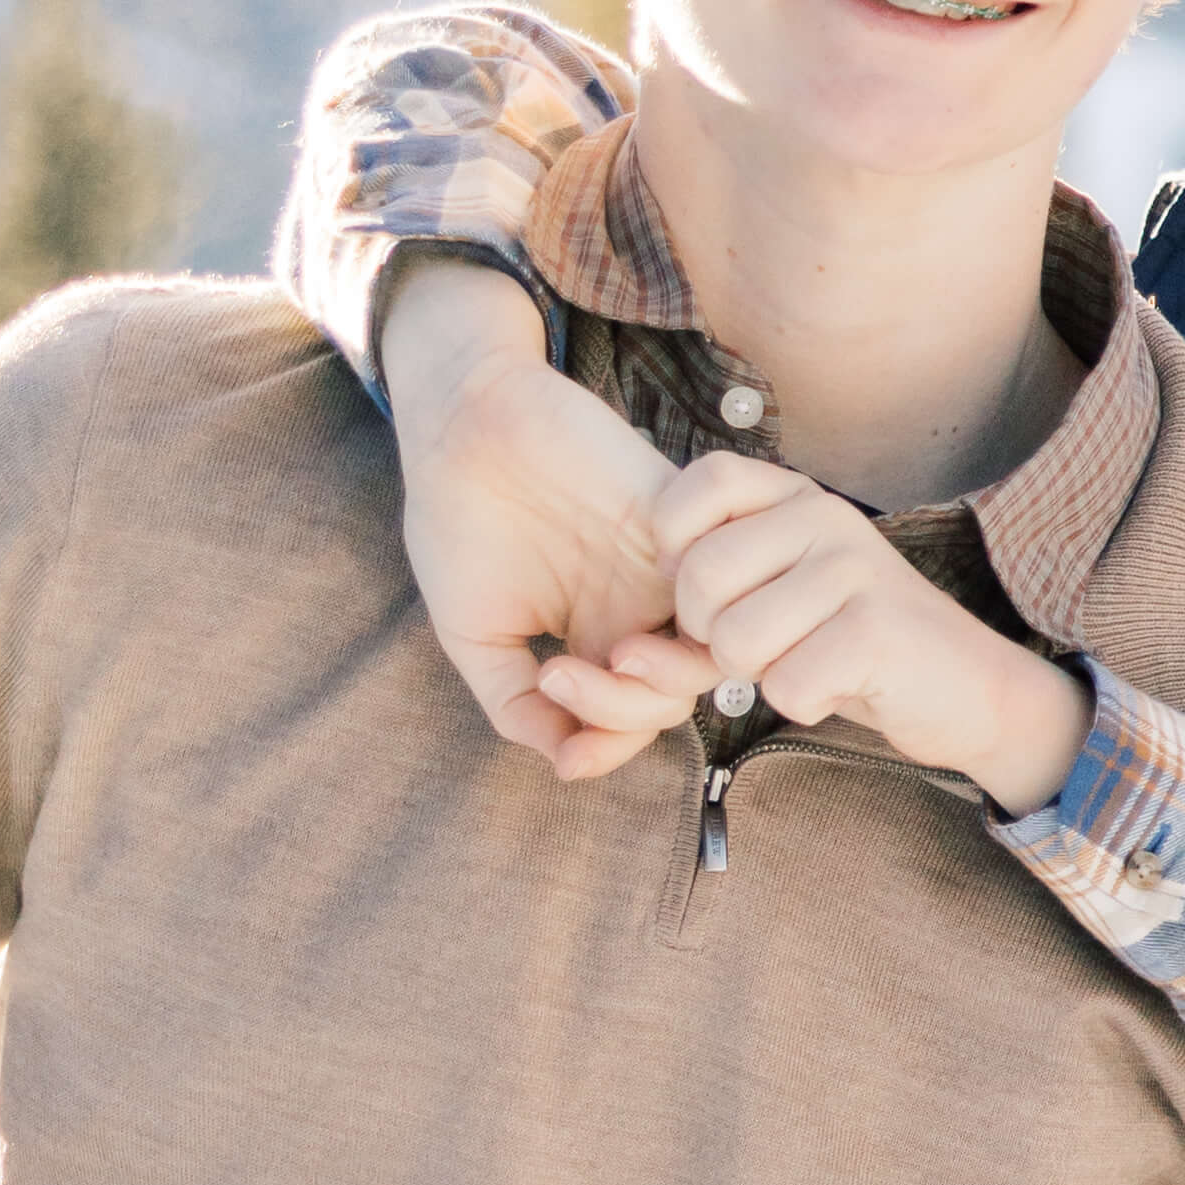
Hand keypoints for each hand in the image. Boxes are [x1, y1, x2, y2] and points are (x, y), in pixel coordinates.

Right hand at [376, 253, 703, 770]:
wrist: (462, 421)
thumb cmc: (459, 522)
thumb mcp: (475, 634)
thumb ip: (513, 703)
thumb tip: (564, 764)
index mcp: (595, 638)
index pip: (633, 717)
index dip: (611, 750)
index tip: (568, 755)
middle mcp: (637, 608)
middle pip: (672, 697)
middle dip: (623, 716)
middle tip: (559, 680)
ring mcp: (664, 565)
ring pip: (705, 656)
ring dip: (661, 684)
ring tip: (610, 660)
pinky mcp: (680, 516)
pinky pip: (724, 583)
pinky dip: (693, 623)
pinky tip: (632, 629)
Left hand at [534, 463, 1091, 808]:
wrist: (964, 687)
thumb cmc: (850, 646)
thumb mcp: (773, 608)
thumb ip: (699, 616)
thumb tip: (618, 657)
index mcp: (792, 495)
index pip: (693, 487)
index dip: (676, 551)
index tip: (711, 593)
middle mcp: (821, 516)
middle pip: (700, 580)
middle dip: (714, 638)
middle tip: (764, 647)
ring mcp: (852, 568)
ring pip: (737, 643)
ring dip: (761, 677)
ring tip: (808, 662)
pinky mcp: (876, 629)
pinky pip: (785, 685)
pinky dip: (804, 704)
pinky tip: (841, 685)